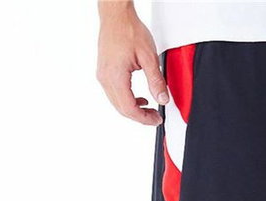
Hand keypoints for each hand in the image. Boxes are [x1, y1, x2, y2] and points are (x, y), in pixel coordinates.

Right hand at [97, 6, 167, 125]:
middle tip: (155, 117)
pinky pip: (115, 94)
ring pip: (118, 103)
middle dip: (140, 117)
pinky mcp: (104, 72)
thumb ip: (156, 81)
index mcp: (115, 77)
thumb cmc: (129, 30)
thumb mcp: (149, 57)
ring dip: (134, 110)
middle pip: (122, 109)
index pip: (129, 109)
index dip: (144, 118)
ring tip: (149, 110)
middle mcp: (105, 78)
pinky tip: (139, 99)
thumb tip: (162, 99)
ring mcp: (103, 75)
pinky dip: (127, 100)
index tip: (156, 120)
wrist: (116, 16)